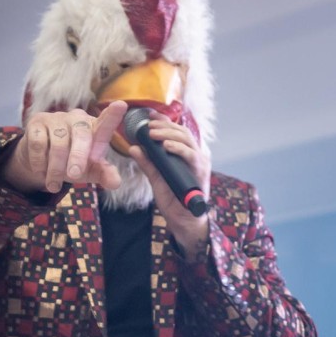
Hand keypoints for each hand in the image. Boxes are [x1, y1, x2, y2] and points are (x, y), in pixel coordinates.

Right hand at [1, 101, 127, 193]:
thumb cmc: (72, 163)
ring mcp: (57, 118)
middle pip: (82, 135)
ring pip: (58, 144)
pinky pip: (39, 144)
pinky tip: (41, 172)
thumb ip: (104, 174)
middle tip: (74, 176)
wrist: (41, 163)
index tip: (121, 105)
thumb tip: (116, 183)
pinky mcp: (37, 122)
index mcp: (95, 128)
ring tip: (53, 185)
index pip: (106, 122)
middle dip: (78, 158)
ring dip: (55, 169)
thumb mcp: (90, 171)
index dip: (112, 115)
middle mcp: (78, 118)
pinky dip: (40, 162)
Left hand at [128, 110, 210, 259]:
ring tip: (153, 134)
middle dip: (164, 126)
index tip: (149, 115)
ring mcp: (199, 162)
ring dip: (169, 134)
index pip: (176, 132)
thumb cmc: (174, 199)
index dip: (164, 122)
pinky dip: (179, 149)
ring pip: (187, 139)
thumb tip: (134, 148)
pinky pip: (191, 155)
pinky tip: (167, 146)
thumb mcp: (156, 179)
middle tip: (148, 126)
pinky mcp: (201, 171)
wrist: (185, 220)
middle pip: (182, 132)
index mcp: (185, 154)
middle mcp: (194, 155)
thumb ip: (147, 163)